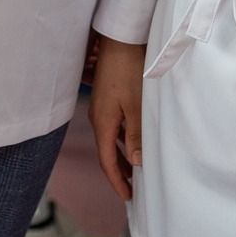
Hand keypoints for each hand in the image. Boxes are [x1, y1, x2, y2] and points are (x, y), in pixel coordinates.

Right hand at [90, 33, 147, 200]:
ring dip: (121, 157)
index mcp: (103, 122)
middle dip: (119, 172)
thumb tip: (136, 162)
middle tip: (132, 189)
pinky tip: (132, 142)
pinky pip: (113, 128)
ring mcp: (102, 108)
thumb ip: (136, 134)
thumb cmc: (128, 70)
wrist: (120, 40)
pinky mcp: (107, 99)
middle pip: (106, 153)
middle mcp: (98, 118)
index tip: (128, 196)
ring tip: (135, 171)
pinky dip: (122, 141)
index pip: (106, 160)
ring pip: (110, 140)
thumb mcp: (136, 104)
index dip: (117, 180)